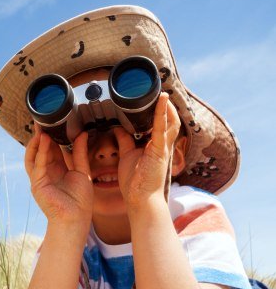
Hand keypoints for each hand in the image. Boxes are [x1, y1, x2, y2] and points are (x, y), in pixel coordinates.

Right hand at [24, 124, 92, 225]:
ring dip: (36, 141)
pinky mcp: (37, 184)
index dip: (52, 136)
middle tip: (44, 120)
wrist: (75, 220)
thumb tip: (82, 134)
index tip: (55, 122)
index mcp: (57, 170)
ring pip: (34, 155)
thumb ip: (80, 153)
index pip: (51, 149)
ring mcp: (40, 179)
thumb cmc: (80, 201)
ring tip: (40, 127)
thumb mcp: (82, 172)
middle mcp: (46, 173)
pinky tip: (44, 140)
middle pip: (41, 150)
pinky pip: (37, 164)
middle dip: (41, 135)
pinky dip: (40, 151)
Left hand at [113, 93, 180, 208]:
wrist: (140, 199)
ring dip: (166, 106)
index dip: (159, 110)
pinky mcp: (160, 151)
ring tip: (162, 90)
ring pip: (170, 121)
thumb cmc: (135, 181)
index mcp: (155, 146)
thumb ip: (124, 141)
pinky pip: (162, 129)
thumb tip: (118, 128)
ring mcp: (163, 147)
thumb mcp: (127, 155)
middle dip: (165, 105)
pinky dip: (162, 113)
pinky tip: (162, 100)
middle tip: (159, 90)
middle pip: (169, 120)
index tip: (153, 96)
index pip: (160, 123)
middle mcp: (162, 145)